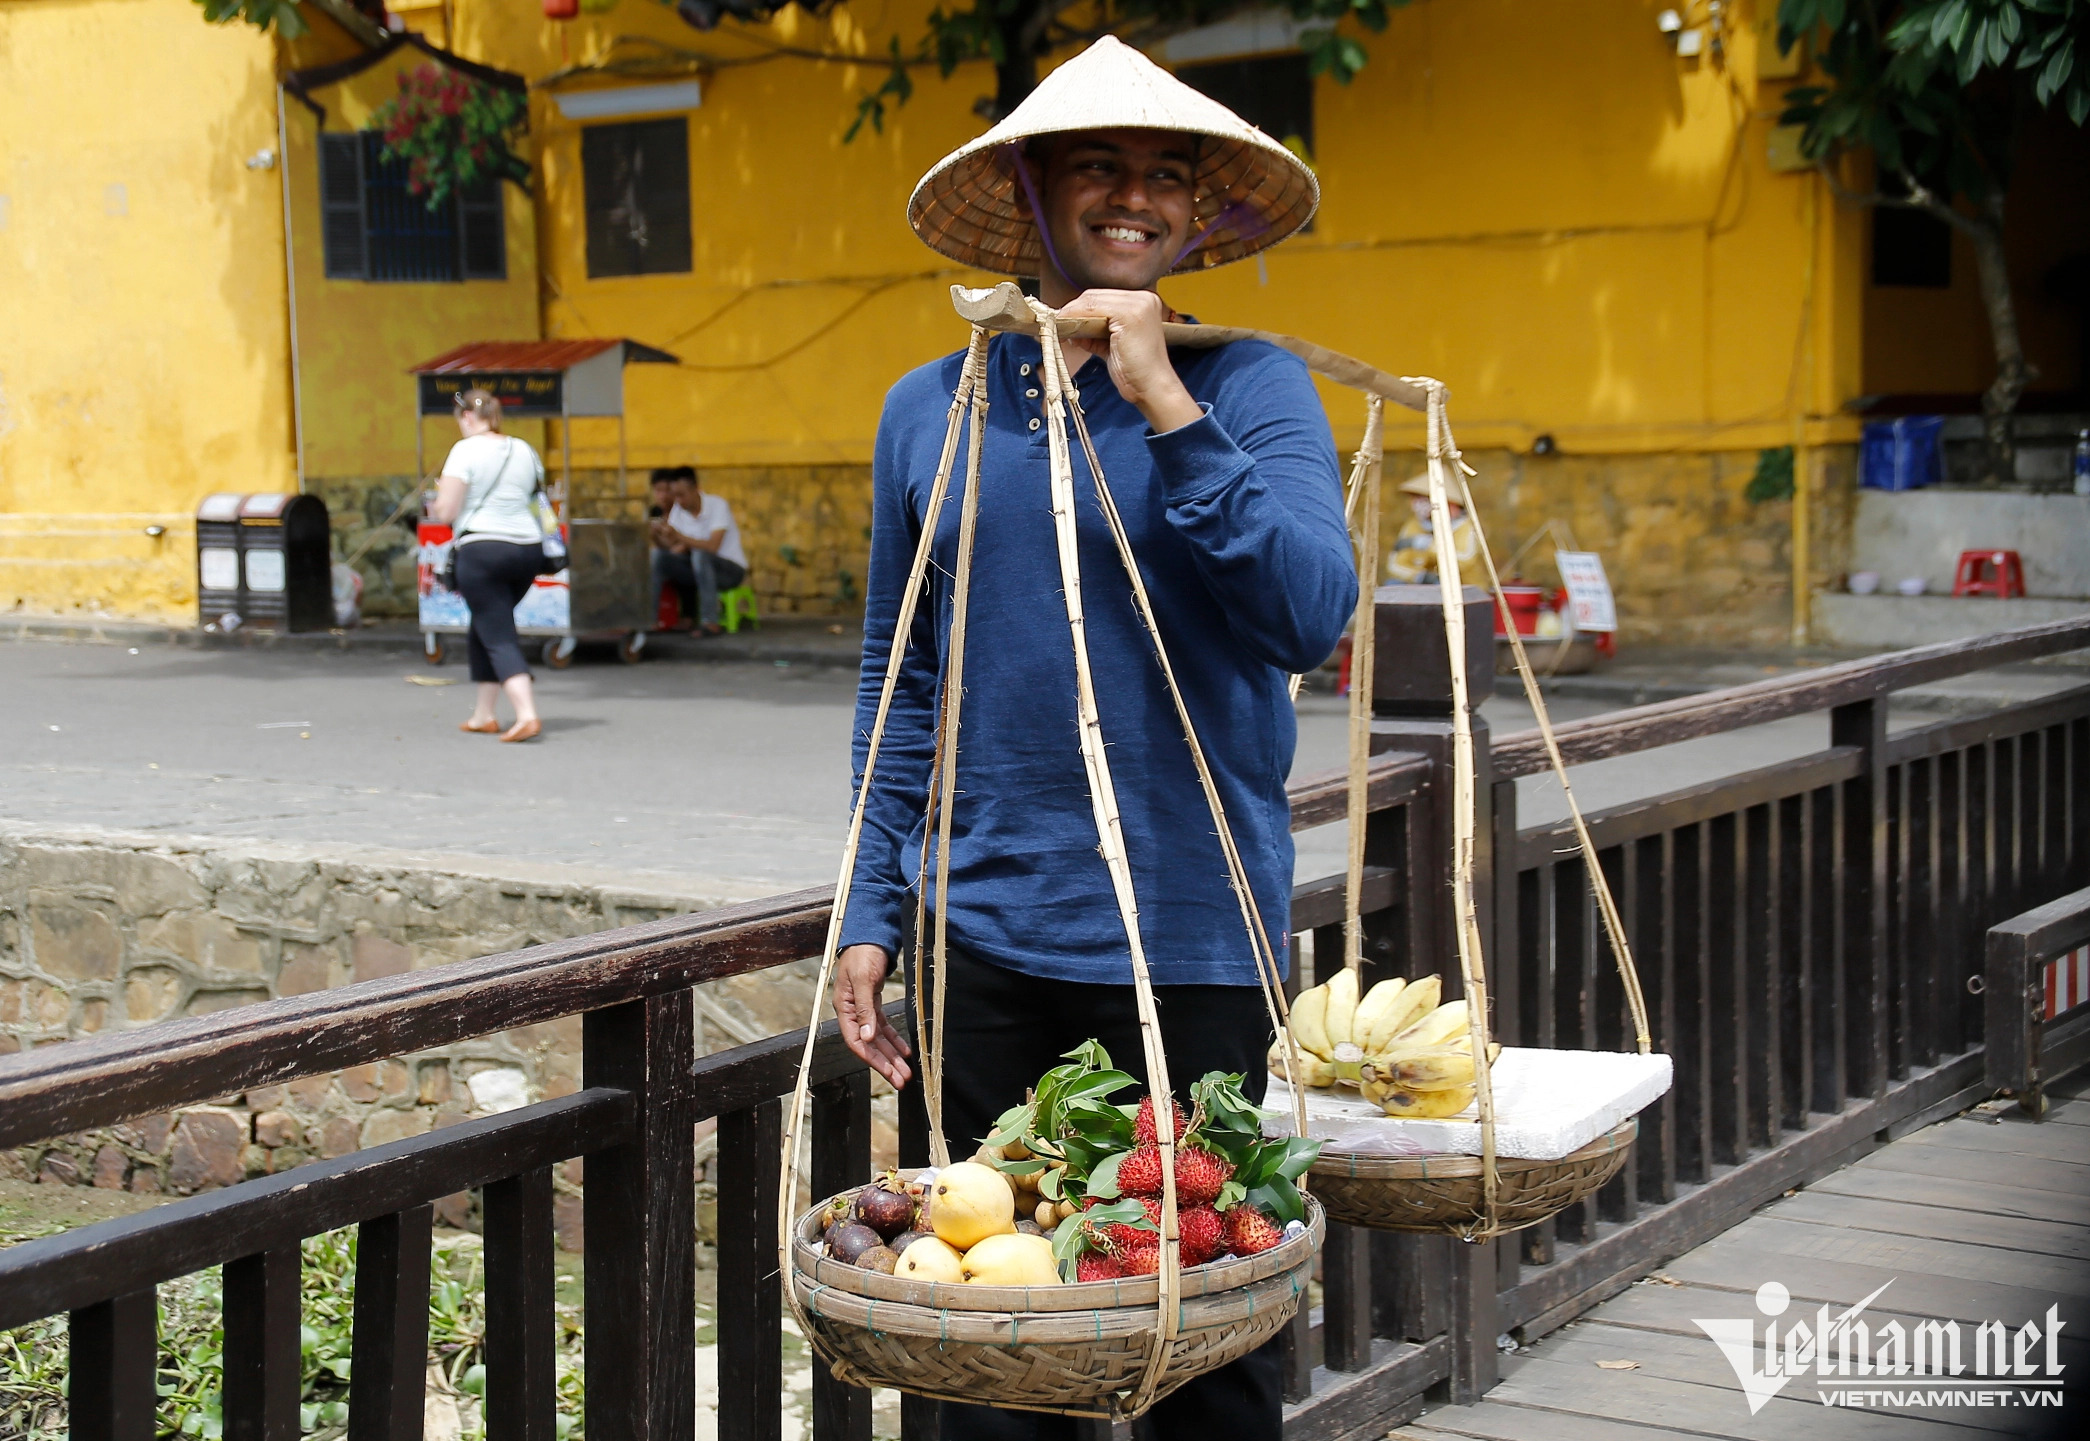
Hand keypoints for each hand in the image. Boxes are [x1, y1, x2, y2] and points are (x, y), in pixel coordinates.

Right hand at [834, 944, 911, 1087]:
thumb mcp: (864, 980)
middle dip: (885, 1063)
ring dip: (892, 1055)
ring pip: (878, 1038)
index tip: (887, 1071)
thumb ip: (864, 1009)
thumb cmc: (863, 955)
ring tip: (905, 1071)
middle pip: (869, 1045)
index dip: (871, 1058)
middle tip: (901, 1080)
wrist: (870, 936)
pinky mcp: (873, 1003)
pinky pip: (883, 1026)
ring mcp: (863, 1009)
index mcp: (845, 1009)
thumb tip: (867, 1037)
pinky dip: (894, 1039)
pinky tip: (905, 1050)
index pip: (856, 1041)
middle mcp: (852, 1012)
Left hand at [1056, 289, 1202, 433]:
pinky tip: (1069, 332)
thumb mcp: (1110, 346)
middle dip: (1072, 310)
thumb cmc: (1134, 372)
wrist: (1152, 389)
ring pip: (1092, 301)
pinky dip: (1077, 319)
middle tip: (1056, 324)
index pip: (1102, 297)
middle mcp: (1143, 298)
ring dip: (1072, 314)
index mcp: (1142, 303)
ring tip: (1059, 329)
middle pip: (1095, 296)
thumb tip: (1070, 326)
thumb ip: (1093, 333)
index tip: (1062, 320)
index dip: (1079, 308)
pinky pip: (1093, 310)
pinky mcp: (1130, 314)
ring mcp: (1138, 304)